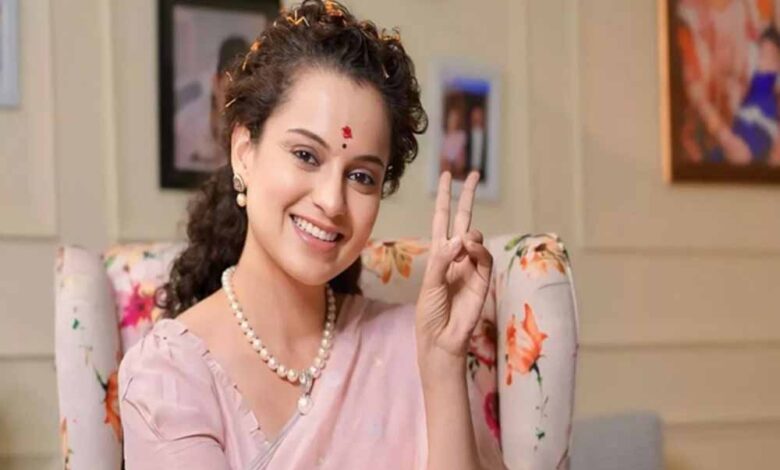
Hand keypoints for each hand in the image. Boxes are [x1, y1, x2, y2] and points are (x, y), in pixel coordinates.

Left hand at [415, 170, 492, 364]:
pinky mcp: (483, 279)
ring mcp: (471, 266)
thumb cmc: (429, 312)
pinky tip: (470, 248)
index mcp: (439, 254)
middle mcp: (456, 256)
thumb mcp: (429, 283)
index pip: (442, 219)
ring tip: (464, 241)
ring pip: (476, 238)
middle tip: (473, 174)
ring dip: (471, 234)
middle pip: (464, 220)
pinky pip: (485, 257)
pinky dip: (478, 249)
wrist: (441, 338)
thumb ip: (443, 259)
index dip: (445, 198)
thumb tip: (461, 238)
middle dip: (468, 198)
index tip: (447, 175)